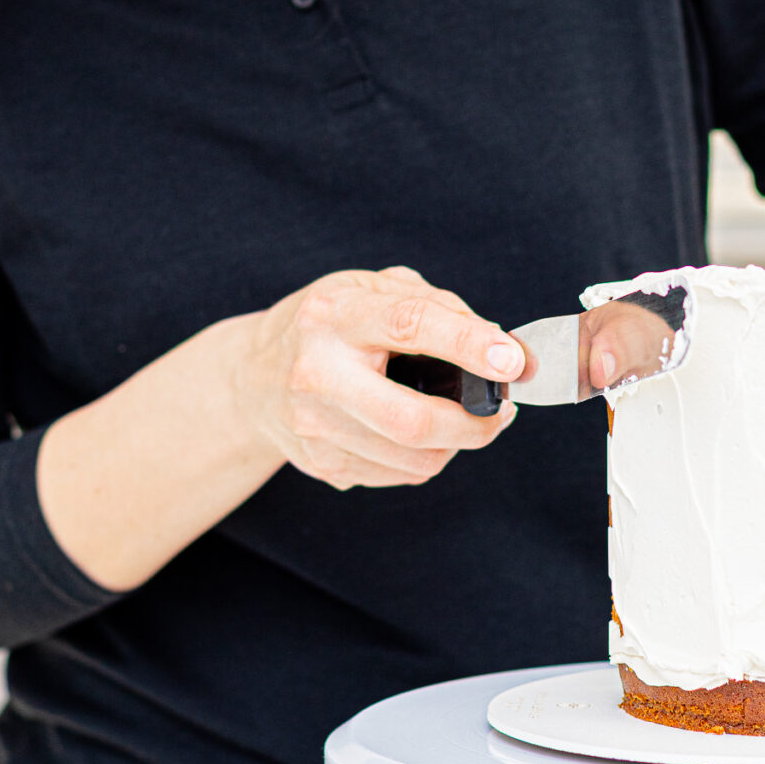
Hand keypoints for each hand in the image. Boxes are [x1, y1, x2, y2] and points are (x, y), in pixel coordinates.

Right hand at [243, 266, 522, 490]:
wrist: (250, 379)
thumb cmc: (326, 325)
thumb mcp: (371, 289)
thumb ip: (436, 306)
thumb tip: (500, 347)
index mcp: (334, 315)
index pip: (410, 325)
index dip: (469, 343)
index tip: (514, 360)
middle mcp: (317, 373)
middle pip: (412, 419)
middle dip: (476, 423)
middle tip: (504, 411)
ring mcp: (315, 427)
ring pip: (415, 457)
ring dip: (458, 442)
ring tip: (463, 417)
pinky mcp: (322, 465)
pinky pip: (401, 475)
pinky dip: (428, 456)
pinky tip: (422, 432)